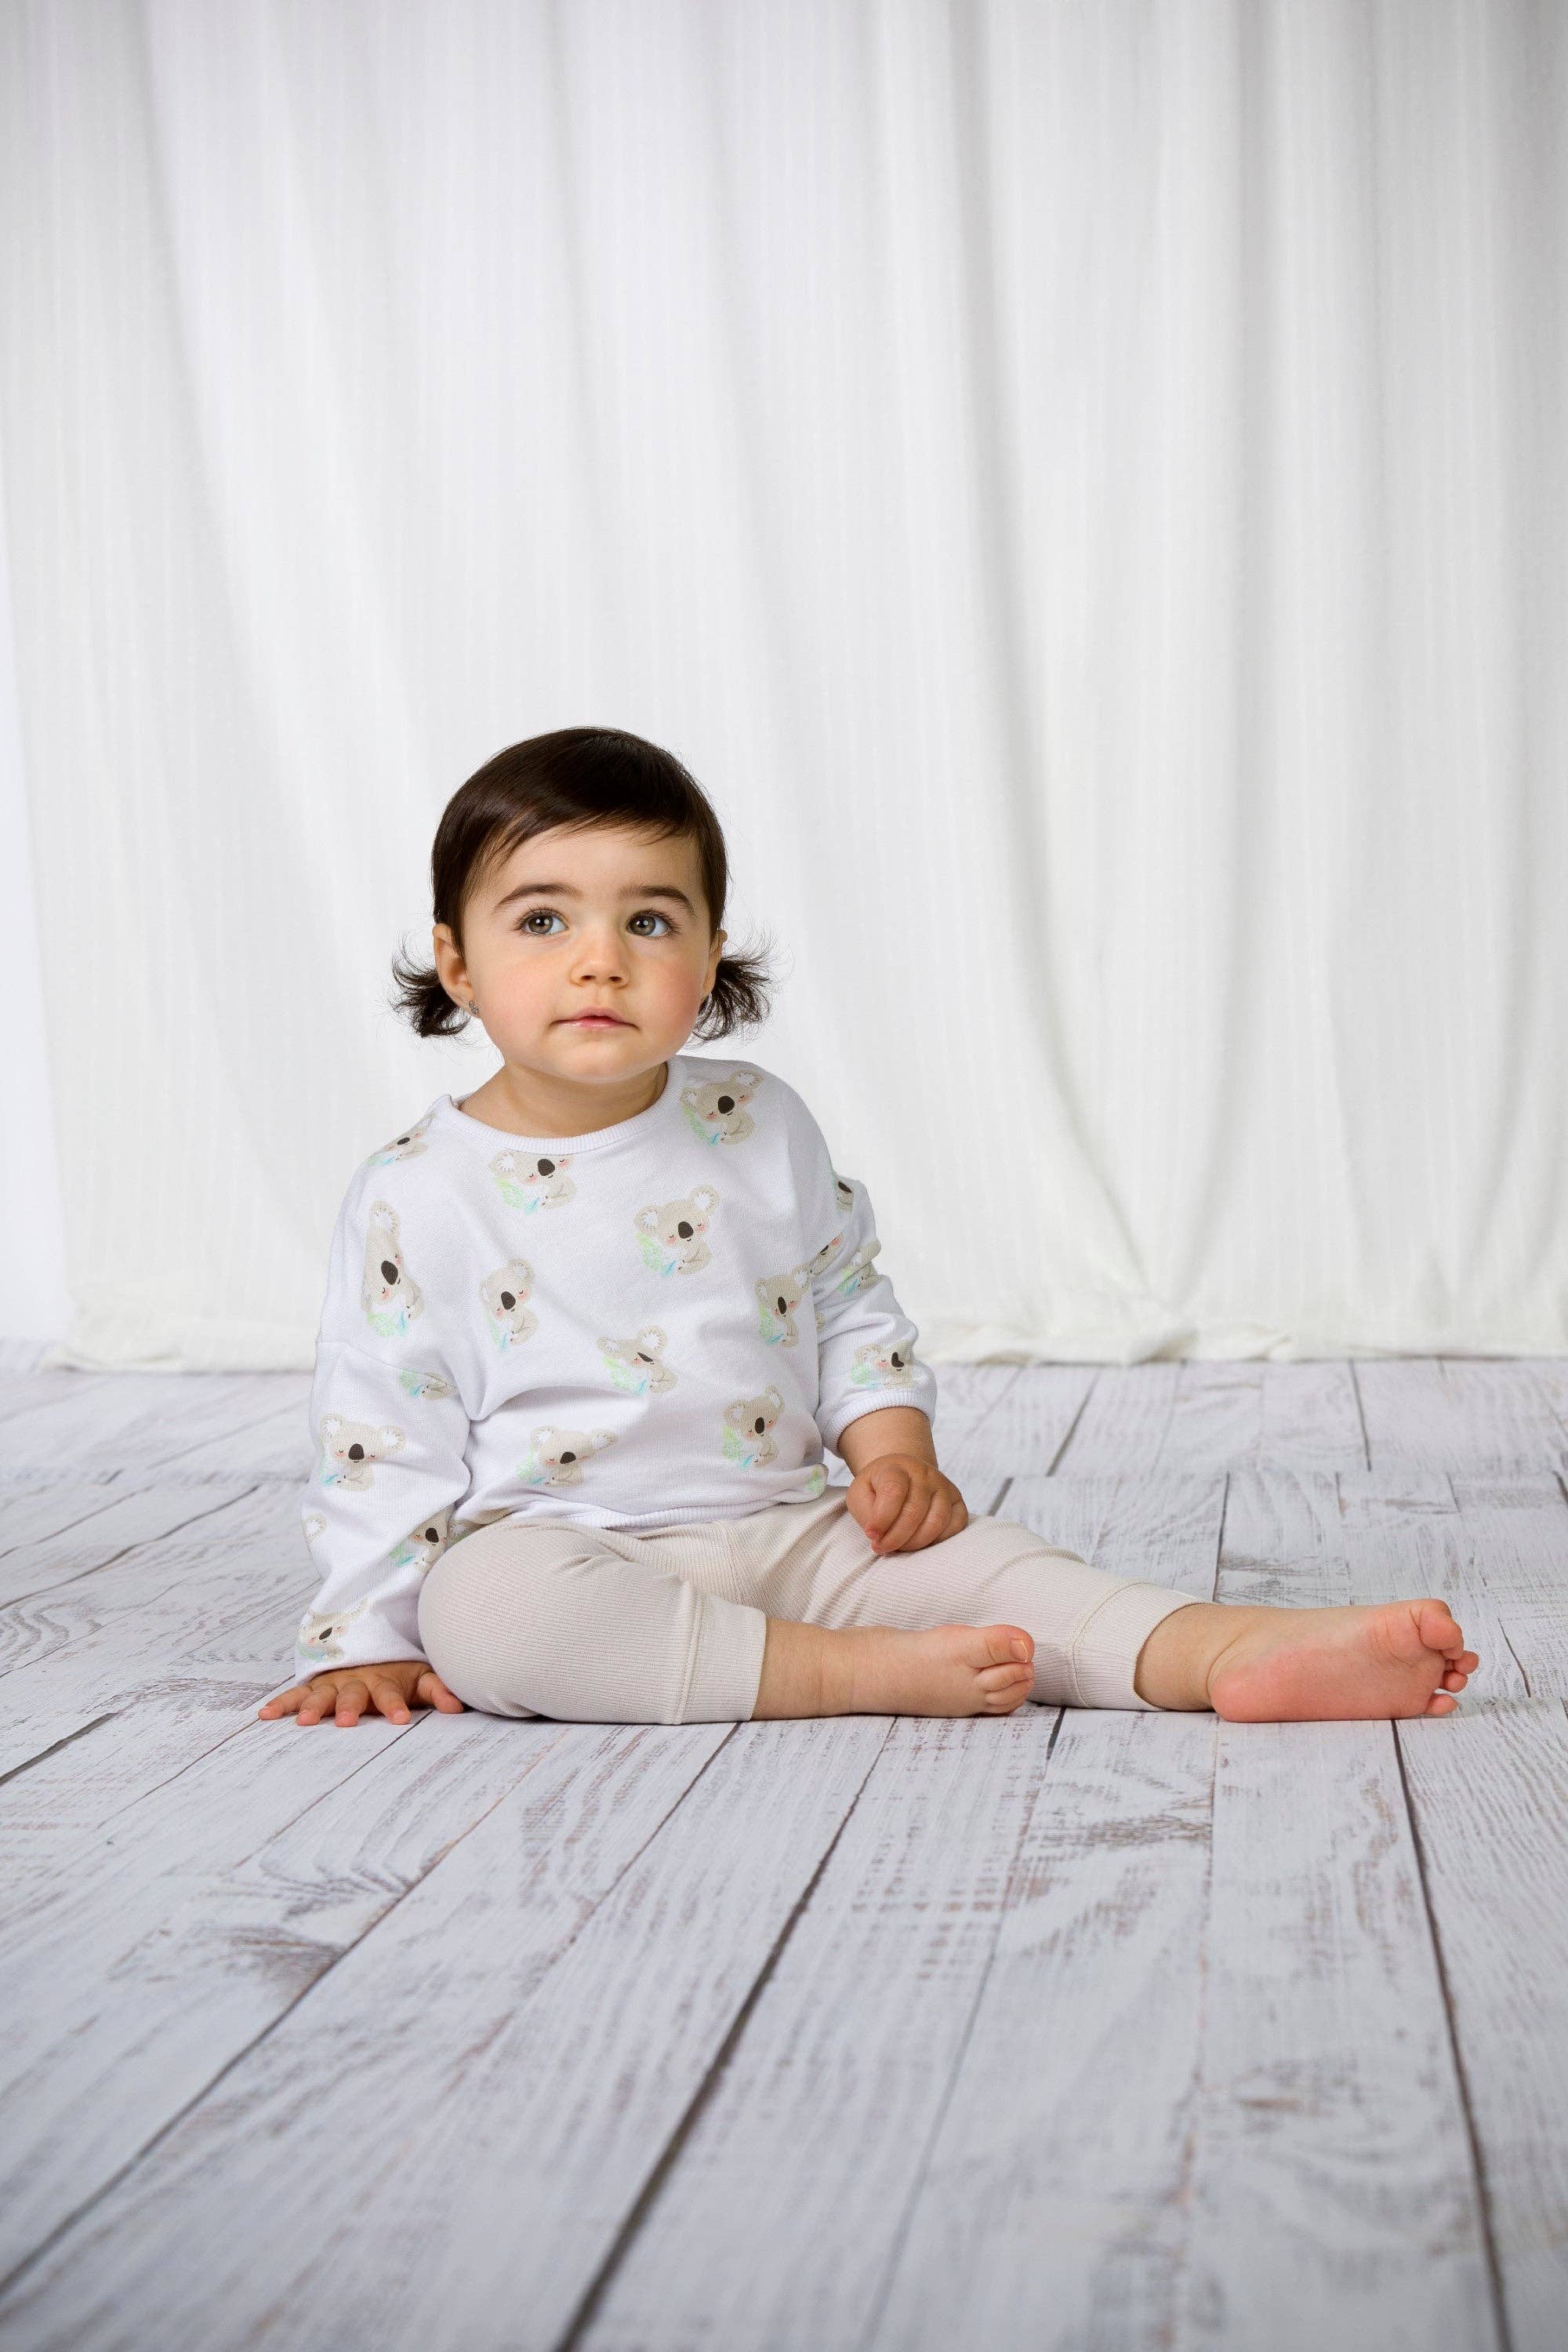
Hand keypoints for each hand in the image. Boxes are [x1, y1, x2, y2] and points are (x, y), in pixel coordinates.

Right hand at [257, 1657, 466, 1727]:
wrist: (371, 1642)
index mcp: (384, 1682)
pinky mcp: (314, 1686)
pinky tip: (264, 1716)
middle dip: (350, 1707)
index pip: (391, 1695)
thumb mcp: (420, 1678)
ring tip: (303, 1723)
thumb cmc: (398, 1670)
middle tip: (348, 1722)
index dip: (395, 1706)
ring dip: (313, 1707)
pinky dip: (280, 1704)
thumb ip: (438, 1690)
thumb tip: (457, 1706)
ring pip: (321, 1694)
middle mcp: (356, 1682)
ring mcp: (332, 1683)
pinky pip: (294, 1695)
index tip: (400, 1720)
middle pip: (352, 1694)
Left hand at [846, 1454, 968, 1554]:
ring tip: (899, 1546)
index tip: (871, 1535)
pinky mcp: (957, 1501)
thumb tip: (878, 1533)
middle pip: (914, 1512)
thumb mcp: (860, 1493)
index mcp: (897, 1467)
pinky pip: (955, 1526)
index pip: (893, 1492)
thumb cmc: (878, 1489)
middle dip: (895, 1538)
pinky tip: (921, 1541)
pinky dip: (938, 1541)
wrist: (903, 1475)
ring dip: (915, 1543)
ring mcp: (944, 1487)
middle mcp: (924, 1474)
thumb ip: (865, 1511)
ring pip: (936, 1522)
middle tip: (881, 1547)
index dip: (881, 1519)